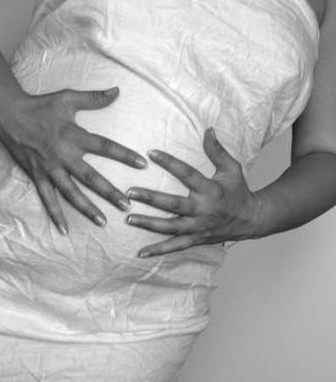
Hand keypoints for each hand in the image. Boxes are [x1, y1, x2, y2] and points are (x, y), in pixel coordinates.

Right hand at [0, 86, 146, 234]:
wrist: (9, 113)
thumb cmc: (40, 105)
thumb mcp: (68, 98)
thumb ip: (94, 98)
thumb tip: (117, 91)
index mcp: (74, 136)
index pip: (105, 147)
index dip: (124, 155)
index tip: (142, 165)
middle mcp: (63, 155)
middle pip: (91, 177)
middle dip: (110, 192)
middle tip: (127, 205)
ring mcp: (49, 168)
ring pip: (71, 193)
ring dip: (87, 208)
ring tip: (103, 222)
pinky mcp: (37, 176)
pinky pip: (47, 198)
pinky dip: (55, 215)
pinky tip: (64, 230)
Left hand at [125, 128, 261, 256]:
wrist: (252, 220)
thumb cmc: (239, 191)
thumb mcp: (232, 168)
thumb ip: (217, 150)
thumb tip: (208, 129)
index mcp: (210, 190)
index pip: (187, 174)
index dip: (169, 162)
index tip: (150, 152)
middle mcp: (203, 210)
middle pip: (173, 205)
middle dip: (151, 198)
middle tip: (129, 192)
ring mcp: (198, 227)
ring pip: (170, 227)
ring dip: (149, 224)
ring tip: (128, 218)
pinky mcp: (196, 239)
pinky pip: (175, 246)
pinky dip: (158, 250)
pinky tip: (141, 252)